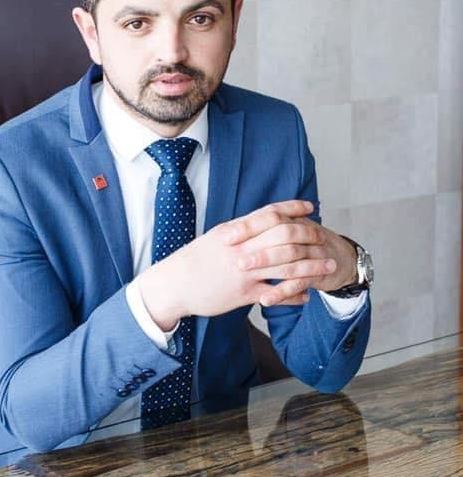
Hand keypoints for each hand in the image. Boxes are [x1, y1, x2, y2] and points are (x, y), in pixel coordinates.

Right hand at [138, 200, 332, 329]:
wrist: (174, 284)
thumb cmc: (194, 260)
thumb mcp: (215, 238)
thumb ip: (240, 231)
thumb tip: (261, 223)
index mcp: (234, 231)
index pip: (269, 214)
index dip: (292, 208)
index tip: (310, 207)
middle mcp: (242, 248)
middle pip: (284, 237)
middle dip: (308, 236)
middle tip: (323, 238)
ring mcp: (244, 271)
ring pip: (287, 266)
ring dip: (311, 267)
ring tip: (328, 268)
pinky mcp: (243, 294)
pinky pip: (276, 294)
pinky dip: (294, 294)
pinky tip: (307, 295)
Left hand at [241, 217, 357, 305]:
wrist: (341, 259)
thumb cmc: (306, 245)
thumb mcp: (288, 232)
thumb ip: (264, 231)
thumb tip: (230, 232)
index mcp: (291, 220)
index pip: (268, 217)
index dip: (247, 227)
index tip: (226, 236)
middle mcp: (303, 233)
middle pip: (278, 235)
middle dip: (255, 246)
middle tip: (234, 257)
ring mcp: (312, 253)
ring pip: (288, 258)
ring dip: (266, 266)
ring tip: (244, 274)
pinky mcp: (319, 273)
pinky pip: (299, 282)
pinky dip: (282, 292)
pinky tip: (266, 300)